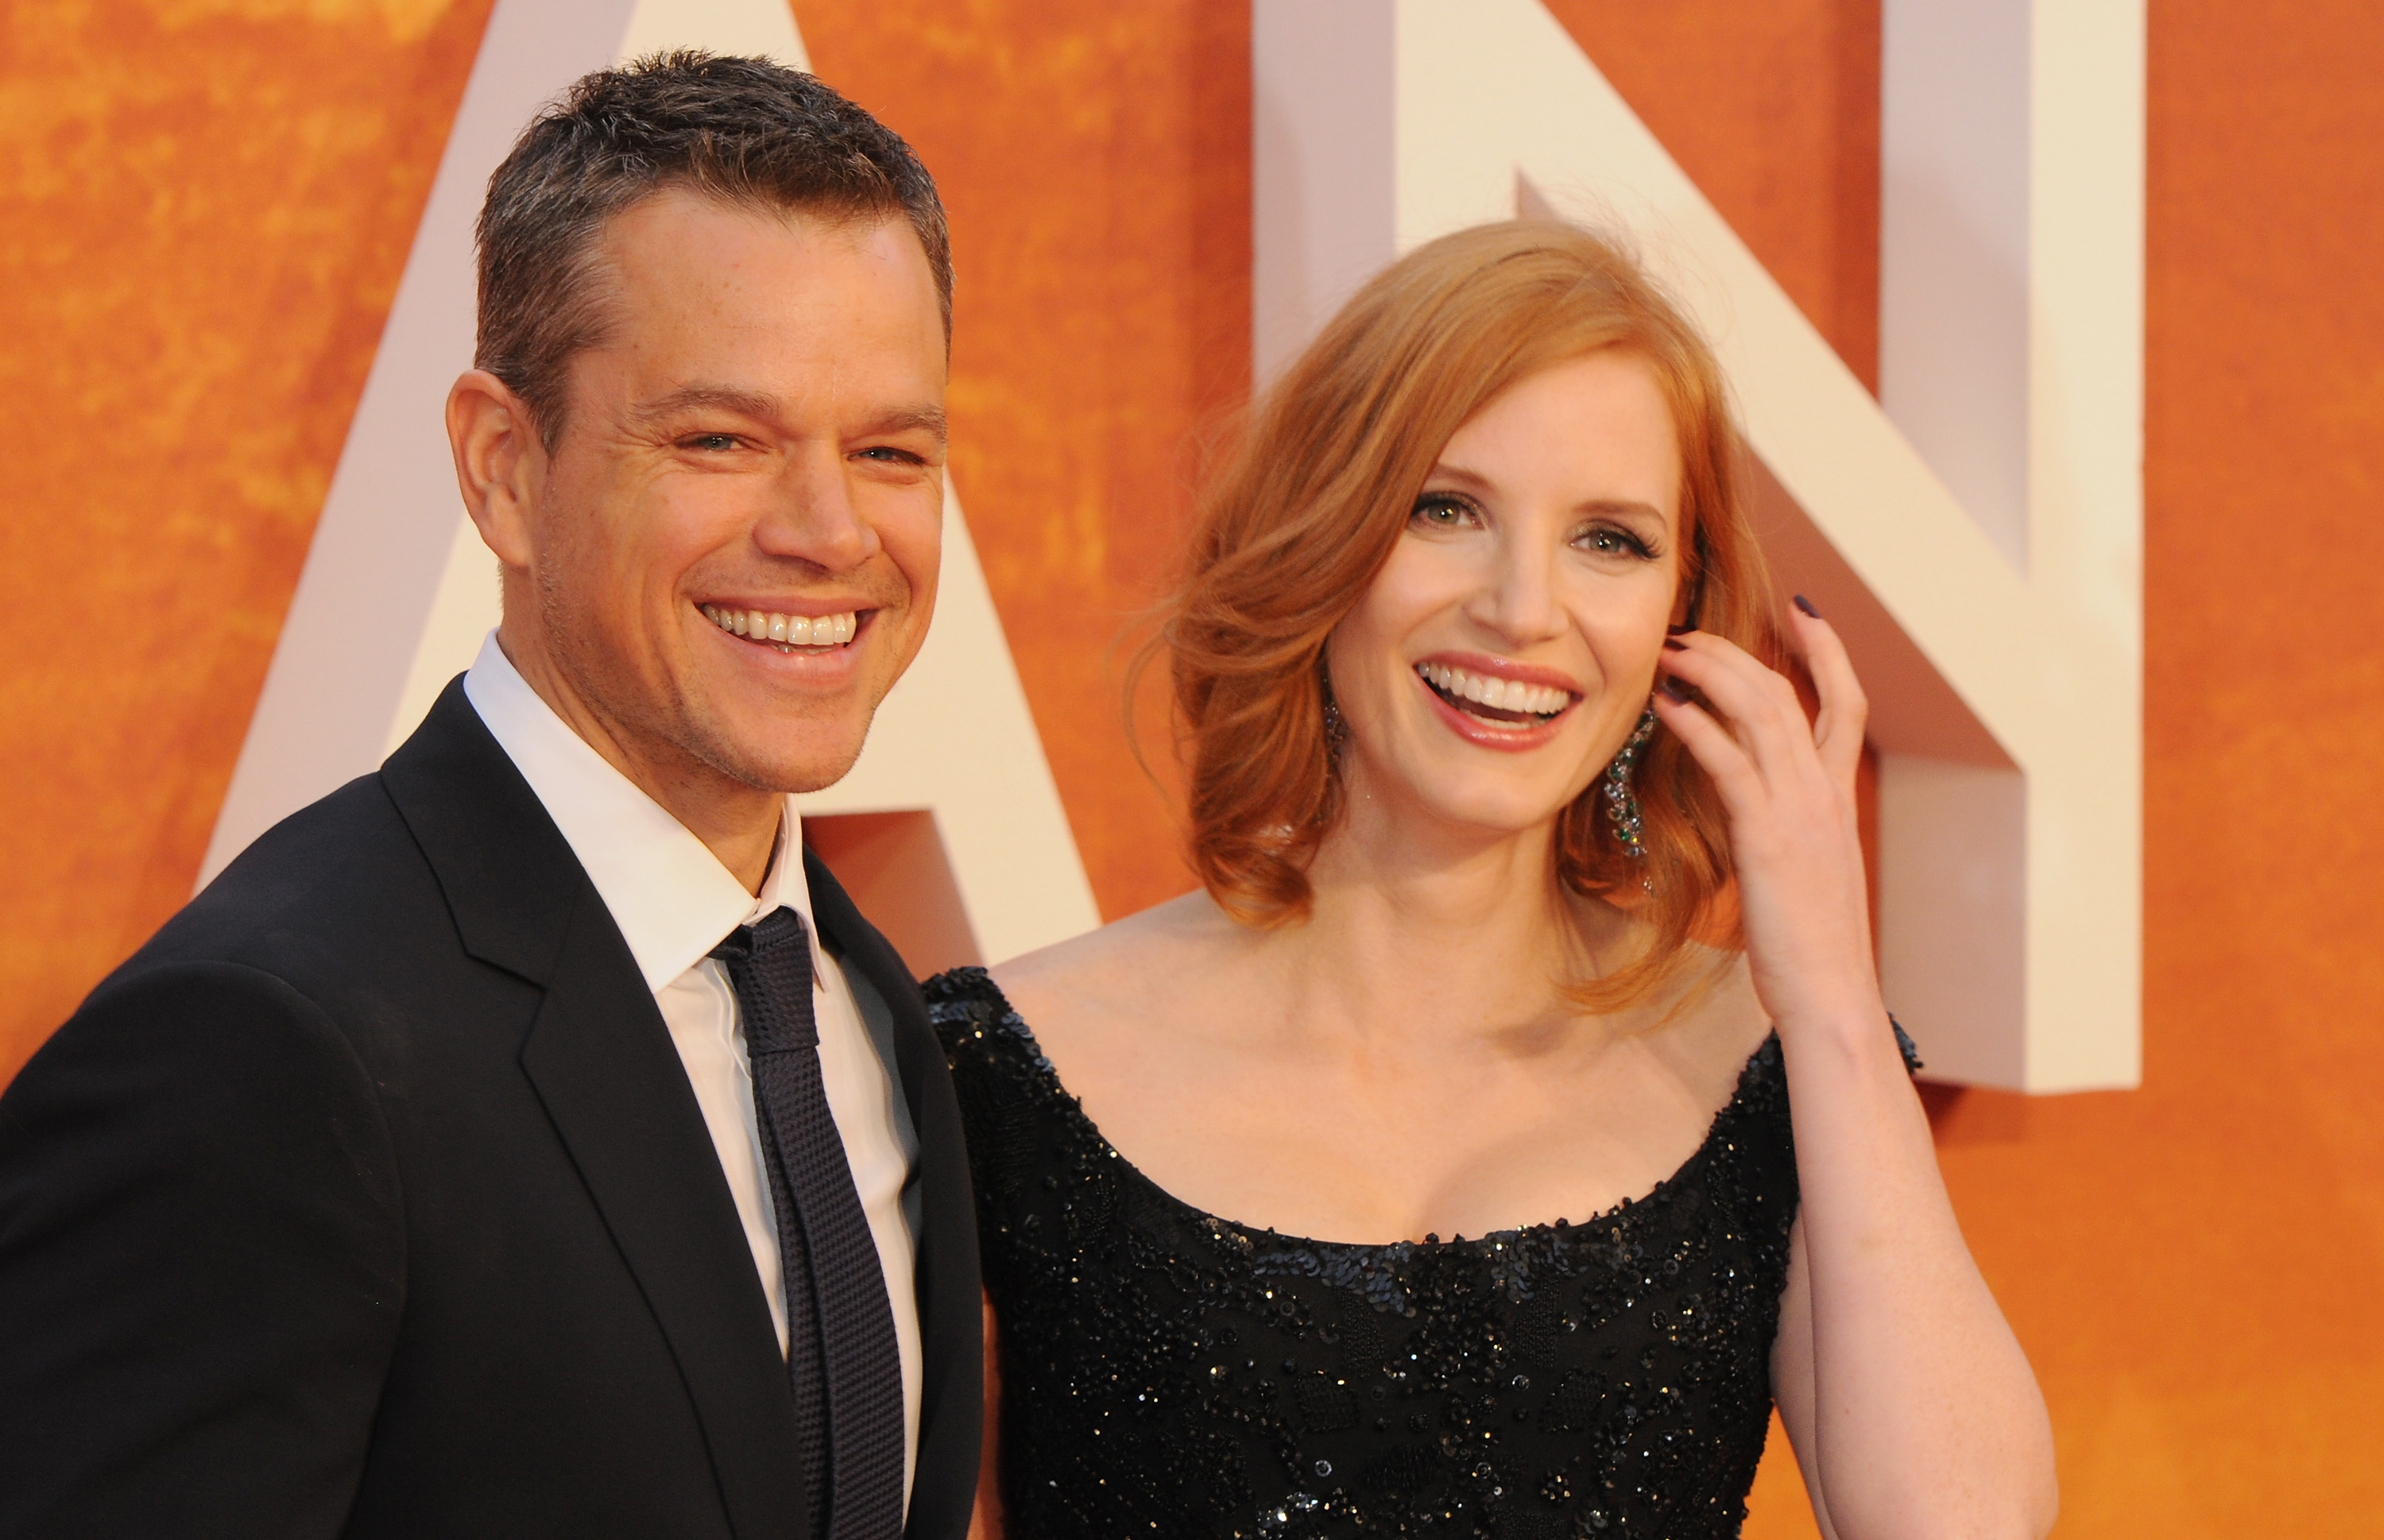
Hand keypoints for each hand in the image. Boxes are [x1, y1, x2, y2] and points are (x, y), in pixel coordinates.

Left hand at [1649, 602, 1884, 1040]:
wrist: (1832, 995)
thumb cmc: (1811, 949)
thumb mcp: (1805, 875)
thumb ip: (1784, 833)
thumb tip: (1752, 813)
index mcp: (1837, 800)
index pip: (1845, 704)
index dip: (1827, 652)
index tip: (1802, 608)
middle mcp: (1825, 794)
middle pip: (1789, 692)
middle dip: (1739, 651)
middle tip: (1690, 631)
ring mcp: (1801, 811)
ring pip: (1762, 711)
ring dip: (1712, 673)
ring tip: (1669, 653)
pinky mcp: (1767, 836)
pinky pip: (1731, 761)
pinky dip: (1698, 725)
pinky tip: (1666, 707)